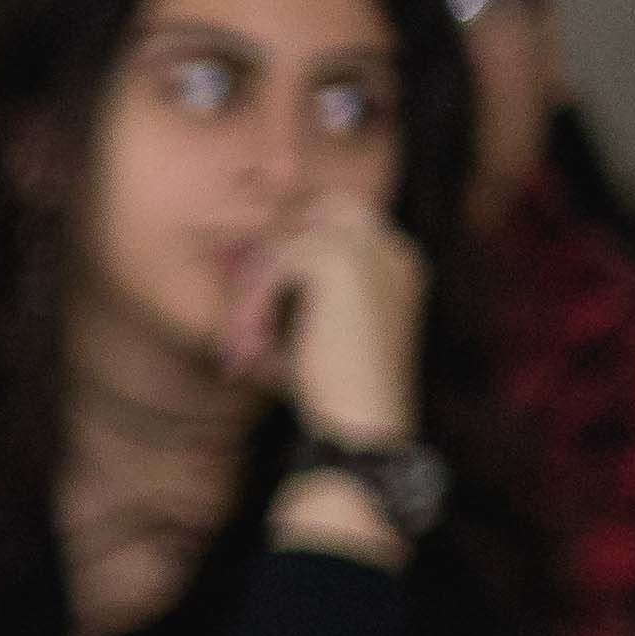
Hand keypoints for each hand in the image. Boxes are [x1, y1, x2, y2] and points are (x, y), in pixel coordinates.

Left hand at [235, 190, 427, 447]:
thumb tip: (238, 258)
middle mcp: (393, 249)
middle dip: (270, 255)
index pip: (336, 219)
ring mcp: (373, 250)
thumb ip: (295, 292)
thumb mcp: (317, 333)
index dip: (287, 249)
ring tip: (242, 344)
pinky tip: (253, 345)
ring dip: (253, 291)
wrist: (360, 424)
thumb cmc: (334, 393)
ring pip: (287, 242)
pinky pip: (277, 262)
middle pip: (313, 211)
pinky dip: (254, 303)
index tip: (251, 296)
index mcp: (396, 265)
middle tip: (244, 311)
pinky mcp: (343, 261)